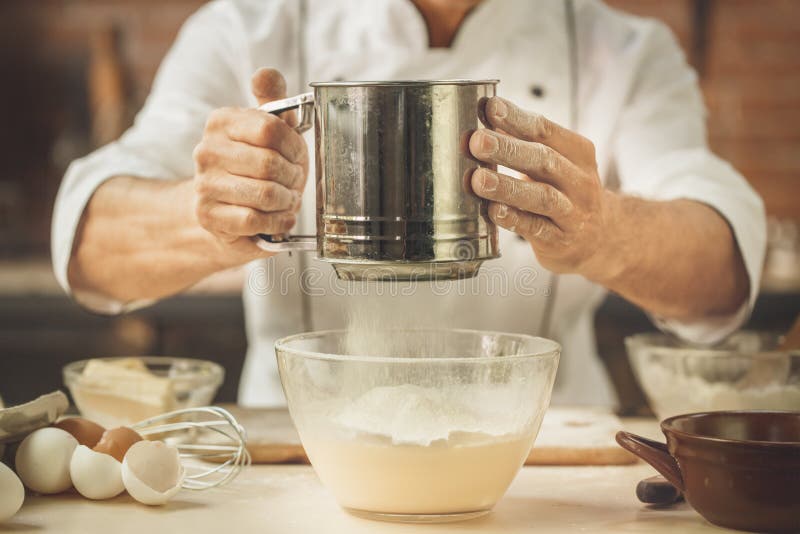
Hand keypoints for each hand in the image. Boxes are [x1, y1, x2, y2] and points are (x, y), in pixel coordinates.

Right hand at [192, 68, 308, 256]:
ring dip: (286, 201)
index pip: (270, 129)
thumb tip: (265, 74)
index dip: (294, 147)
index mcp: (221, 122)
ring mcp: (204, 184)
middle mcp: (206, 151)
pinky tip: (279, 217)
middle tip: (294, 182)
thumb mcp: (269, 129)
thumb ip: (273, 100)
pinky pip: (254, 220)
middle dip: (293, 177)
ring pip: (265, 194)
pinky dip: (277, 221)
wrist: (225, 205)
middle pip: (269, 164)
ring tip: (286, 199)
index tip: (297, 156)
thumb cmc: (255, 164)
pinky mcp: (208, 216)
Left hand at [469, 97, 618, 281]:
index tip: (490, 108)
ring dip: (508, 187)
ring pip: (542, 196)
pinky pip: (536, 228)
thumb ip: (525, 144)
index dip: (517, 118)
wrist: (601, 238)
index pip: (545, 130)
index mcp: (578, 152)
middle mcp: (580, 180)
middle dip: (508, 149)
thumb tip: (483, 119)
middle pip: (544, 160)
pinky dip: (514, 219)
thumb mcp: (557, 163)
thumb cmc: (566, 192)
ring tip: (479, 179)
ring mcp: (573, 212)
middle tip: (478, 141)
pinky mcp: (560, 240)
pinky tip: (493, 211)